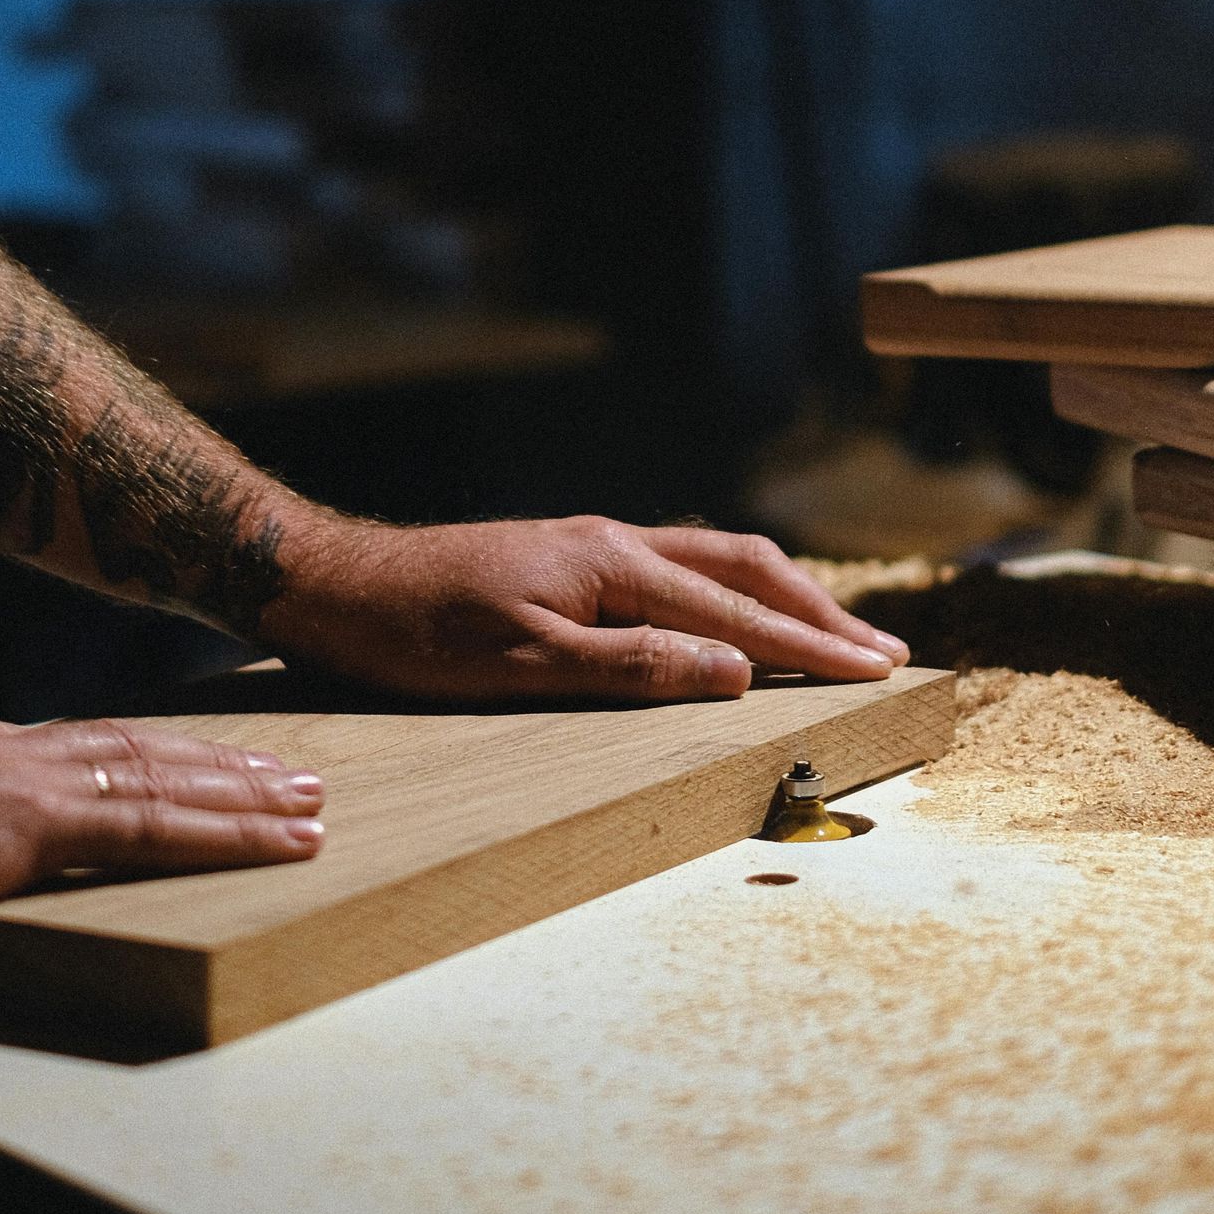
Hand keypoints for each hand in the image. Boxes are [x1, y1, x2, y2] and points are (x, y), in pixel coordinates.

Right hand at [0, 701, 325, 954]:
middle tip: (291, 774)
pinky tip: (282, 838)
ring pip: (164, 777)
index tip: (188, 764)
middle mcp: (2, 750)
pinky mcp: (31, 825)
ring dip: (246, 793)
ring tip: (311, 804)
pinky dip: (230, 829)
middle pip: (137, 749)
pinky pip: (156, 824)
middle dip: (219, 764)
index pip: (71, 749)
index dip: (139, 755)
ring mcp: (22, 781)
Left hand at [265, 512, 907, 700]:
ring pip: (713, 559)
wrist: (330, 584)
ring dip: (780, 596)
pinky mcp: (565, 560)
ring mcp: (589, 546)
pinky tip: (732, 612)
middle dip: (818, 612)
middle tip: (884, 653)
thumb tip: (734, 670)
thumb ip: (632, 666)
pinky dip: (730, 589)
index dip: (809, 647)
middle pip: (744, 568)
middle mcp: (612, 541)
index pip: (735, 611)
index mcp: (612, 565)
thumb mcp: (521, 665)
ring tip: (831, 632)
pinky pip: (675, 566)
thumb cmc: (413, 635)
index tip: (877, 672)